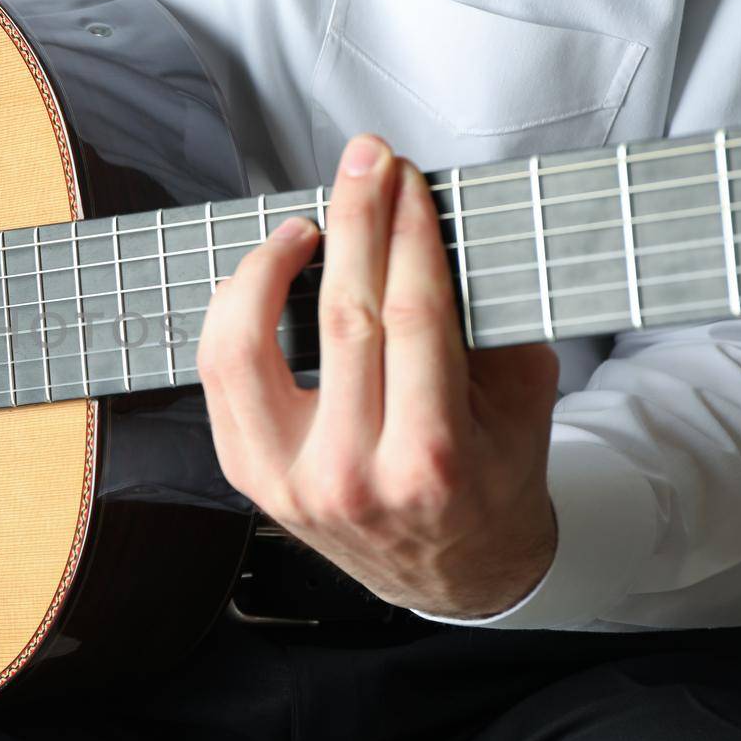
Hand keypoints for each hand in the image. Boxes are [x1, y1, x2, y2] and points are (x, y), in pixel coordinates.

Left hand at [197, 135, 560, 617]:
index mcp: (431, 461)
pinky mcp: (248, 477)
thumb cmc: (490, 483)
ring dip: (270, 267)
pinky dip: (232, 314)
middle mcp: (350, 475)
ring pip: (247, 348)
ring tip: (304, 225)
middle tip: (363, 163)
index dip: (406, 234)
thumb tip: (435, 228)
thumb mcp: (521, 408)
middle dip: (353, 222)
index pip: (413, 318)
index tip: (406, 178)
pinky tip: (260, 278)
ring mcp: (286, 481)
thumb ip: (485, 325)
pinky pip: (219, 378)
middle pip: (340, 319)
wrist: (453, 577)